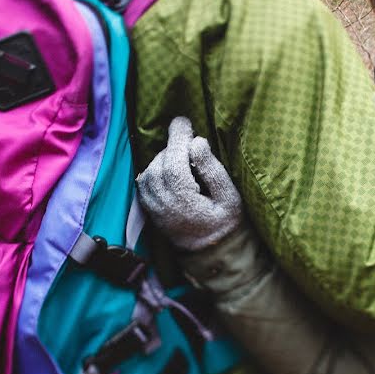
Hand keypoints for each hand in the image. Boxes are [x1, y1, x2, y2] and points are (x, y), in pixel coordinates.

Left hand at [136, 117, 243, 250]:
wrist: (211, 252)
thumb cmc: (226, 222)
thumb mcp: (230, 197)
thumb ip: (213, 170)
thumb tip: (197, 142)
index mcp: (186, 203)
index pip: (174, 164)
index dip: (177, 140)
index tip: (184, 121)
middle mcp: (164, 206)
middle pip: (159, 165)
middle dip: (172, 146)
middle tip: (188, 135)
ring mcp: (153, 209)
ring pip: (148, 172)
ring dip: (164, 157)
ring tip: (182, 155)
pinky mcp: (149, 209)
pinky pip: (143, 182)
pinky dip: (154, 168)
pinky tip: (170, 167)